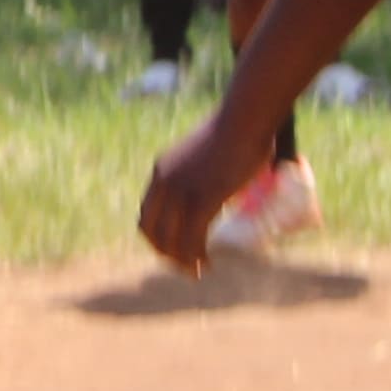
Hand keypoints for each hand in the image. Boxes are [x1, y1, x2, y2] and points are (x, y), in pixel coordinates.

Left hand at [138, 96, 278, 271]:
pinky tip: (208, 263)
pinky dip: (197, 256)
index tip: (175, 251)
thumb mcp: (205, 156)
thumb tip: (216, 184)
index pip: (147, 216)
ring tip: (199, 271)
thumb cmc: (234, 132)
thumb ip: (202, 173)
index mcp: (162, 171)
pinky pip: (193, 238)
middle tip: (188, 268)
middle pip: (153, 232)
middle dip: (167, 255)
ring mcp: (182, 190)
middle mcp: (165, 182)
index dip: (158, 239)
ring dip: (184, 262)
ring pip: (172, 240)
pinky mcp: (203, 198)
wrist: (244, 120)